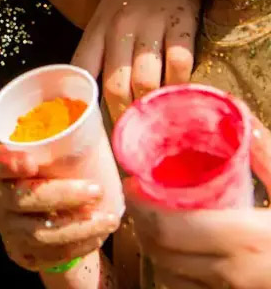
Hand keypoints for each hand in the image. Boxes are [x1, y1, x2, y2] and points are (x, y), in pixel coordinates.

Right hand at [0, 144, 120, 271]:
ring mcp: (9, 227)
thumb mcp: (58, 157)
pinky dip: (78, 245)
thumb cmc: (59, 179)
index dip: (8, 163)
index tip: (33, 162)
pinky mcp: (23, 252)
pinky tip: (98, 236)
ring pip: (38, 231)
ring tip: (108, 219)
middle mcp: (0, 197)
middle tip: (96, 189)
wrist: (56, 223)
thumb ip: (66, 139)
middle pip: (20, 198)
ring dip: (78, 226)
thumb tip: (94, 105)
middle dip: (62, 194)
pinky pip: (50, 254)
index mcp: (3, 168)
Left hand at [73, 0, 201, 119]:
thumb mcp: (103, 20)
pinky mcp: (181, 25)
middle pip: (115, 84)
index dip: (81, 101)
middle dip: (122, 116)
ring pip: (145, 79)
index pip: (81, 70)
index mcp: (96, 30)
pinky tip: (179, 98)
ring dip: (149, 107)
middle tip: (130, 138)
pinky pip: (179, 63)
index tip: (84, 126)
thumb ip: (97, 54)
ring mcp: (151, 26)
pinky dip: (179, 86)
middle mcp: (119, 29)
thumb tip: (87, 95)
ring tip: (154, 126)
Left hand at [125, 116, 270, 288]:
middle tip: (140, 199)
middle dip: (142, 224)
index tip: (133, 183)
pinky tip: (181, 253)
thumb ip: (270, 157)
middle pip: (161, 251)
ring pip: (171, 276)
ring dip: (156, 249)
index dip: (141, 205)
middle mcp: (234, 274)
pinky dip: (177, 273)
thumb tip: (243, 118)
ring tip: (154, 223)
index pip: (168, 227)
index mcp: (247, 240)